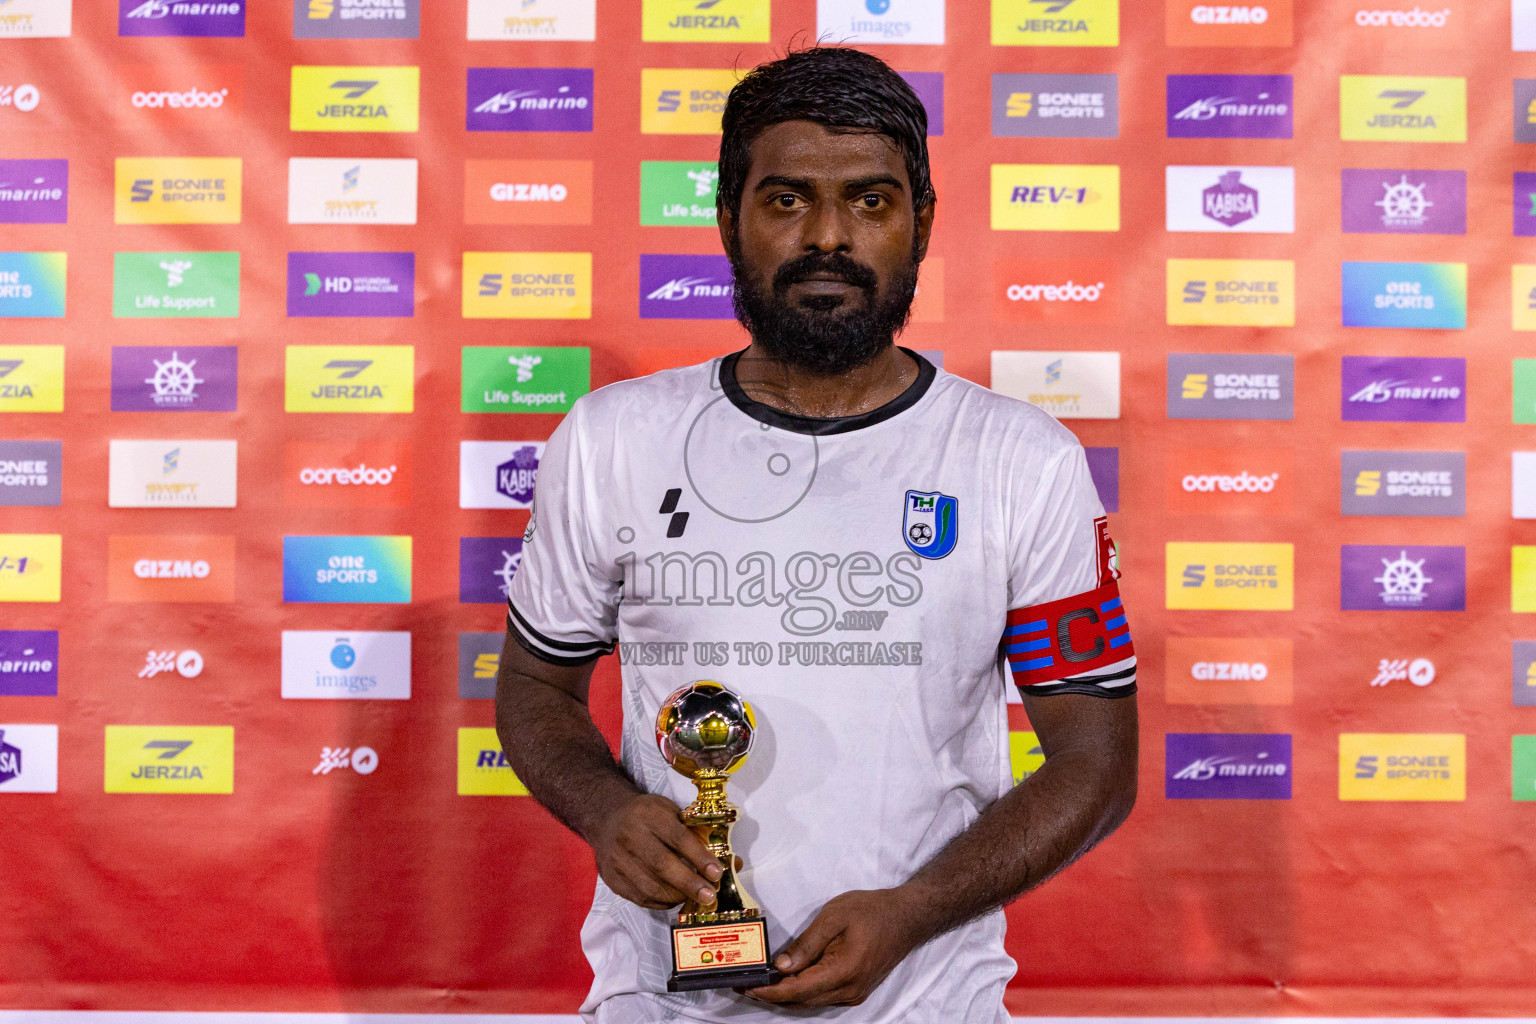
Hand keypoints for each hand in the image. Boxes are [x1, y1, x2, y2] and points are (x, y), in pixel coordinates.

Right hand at [589, 793, 721, 909]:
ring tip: (693, 898)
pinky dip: (661, 902)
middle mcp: (630, 836)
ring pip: (651, 885)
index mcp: (650, 815)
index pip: (677, 837)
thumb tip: (730, 861)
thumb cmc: (647, 816)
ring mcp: (618, 859)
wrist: (607, 818)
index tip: (716, 872)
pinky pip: (640, 897)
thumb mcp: (670, 812)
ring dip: (677, 896)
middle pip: (662, 864)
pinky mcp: (612, 878)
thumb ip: (697, 835)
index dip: (699, 857)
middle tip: (709, 895)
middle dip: (689, 883)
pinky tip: (674, 898)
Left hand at [746, 889, 924, 1007]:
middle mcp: (849, 990)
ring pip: (811, 1002)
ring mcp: (854, 994)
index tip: (747, 986)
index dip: (770, 992)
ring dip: (785, 996)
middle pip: (801, 1002)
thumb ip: (807, 943)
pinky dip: (801, 992)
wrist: (908, 917)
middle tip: (744, 984)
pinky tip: (787, 980)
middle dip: (771, 996)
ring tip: (760, 983)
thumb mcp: (835, 916)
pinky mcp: (855, 990)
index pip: (798, 991)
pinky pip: (821, 997)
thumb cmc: (872, 910)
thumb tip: (781, 966)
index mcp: (844, 971)